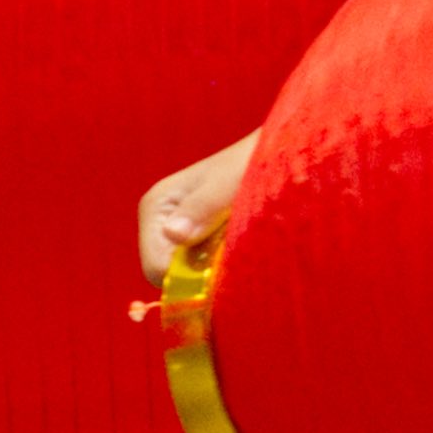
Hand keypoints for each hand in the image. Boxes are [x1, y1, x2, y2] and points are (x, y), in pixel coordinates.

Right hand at [131, 133, 257, 304]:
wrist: (277, 154)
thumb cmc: (253, 160)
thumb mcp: (229, 182)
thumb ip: (202, 206)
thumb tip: (173, 234)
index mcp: (156, 206)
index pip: (155, 268)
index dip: (185, 278)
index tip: (220, 270)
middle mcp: (159, 222)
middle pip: (168, 275)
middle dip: (199, 275)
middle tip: (234, 257)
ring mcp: (178, 232)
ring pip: (186, 275)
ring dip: (213, 272)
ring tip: (239, 247)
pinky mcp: (198, 239)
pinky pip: (201, 268)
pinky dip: (220, 267)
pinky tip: (240, 248)